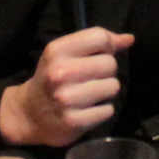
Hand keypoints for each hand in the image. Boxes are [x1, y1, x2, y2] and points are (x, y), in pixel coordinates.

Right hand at [0, 28, 134, 147]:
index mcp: (56, 50)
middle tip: (92, 78)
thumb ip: (96, 43)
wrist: (28, 114)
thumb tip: (129, 39)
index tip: (100, 54)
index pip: (99, 37)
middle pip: (110, 63)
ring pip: (113, 86)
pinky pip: (108, 110)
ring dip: (106, 91)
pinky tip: (87, 110)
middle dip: (106, 71)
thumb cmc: (51, 79)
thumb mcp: (65, 54)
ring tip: (90, 94)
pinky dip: (101, 111)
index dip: (108, 45)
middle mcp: (60, 72)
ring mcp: (66, 98)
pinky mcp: (74, 121)